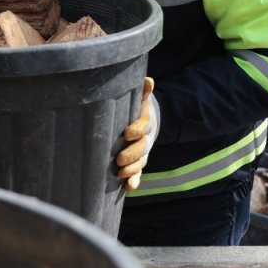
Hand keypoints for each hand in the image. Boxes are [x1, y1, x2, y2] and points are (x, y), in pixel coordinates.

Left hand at [117, 77, 158, 191]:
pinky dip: (135, 180)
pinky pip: (138, 173)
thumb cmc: (135, 110)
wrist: (143, 125)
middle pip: (141, 148)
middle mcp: (145, 140)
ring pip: (140, 163)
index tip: (127, 133)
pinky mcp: (137, 164)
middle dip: (131, 154)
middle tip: (119, 158)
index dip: (136, 130)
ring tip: (120, 173)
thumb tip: (148, 80)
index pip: (142, 126)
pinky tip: (129, 187)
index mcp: (144, 123)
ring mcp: (142, 153)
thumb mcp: (139, 100)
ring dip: (132, 169)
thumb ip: (142, 93)